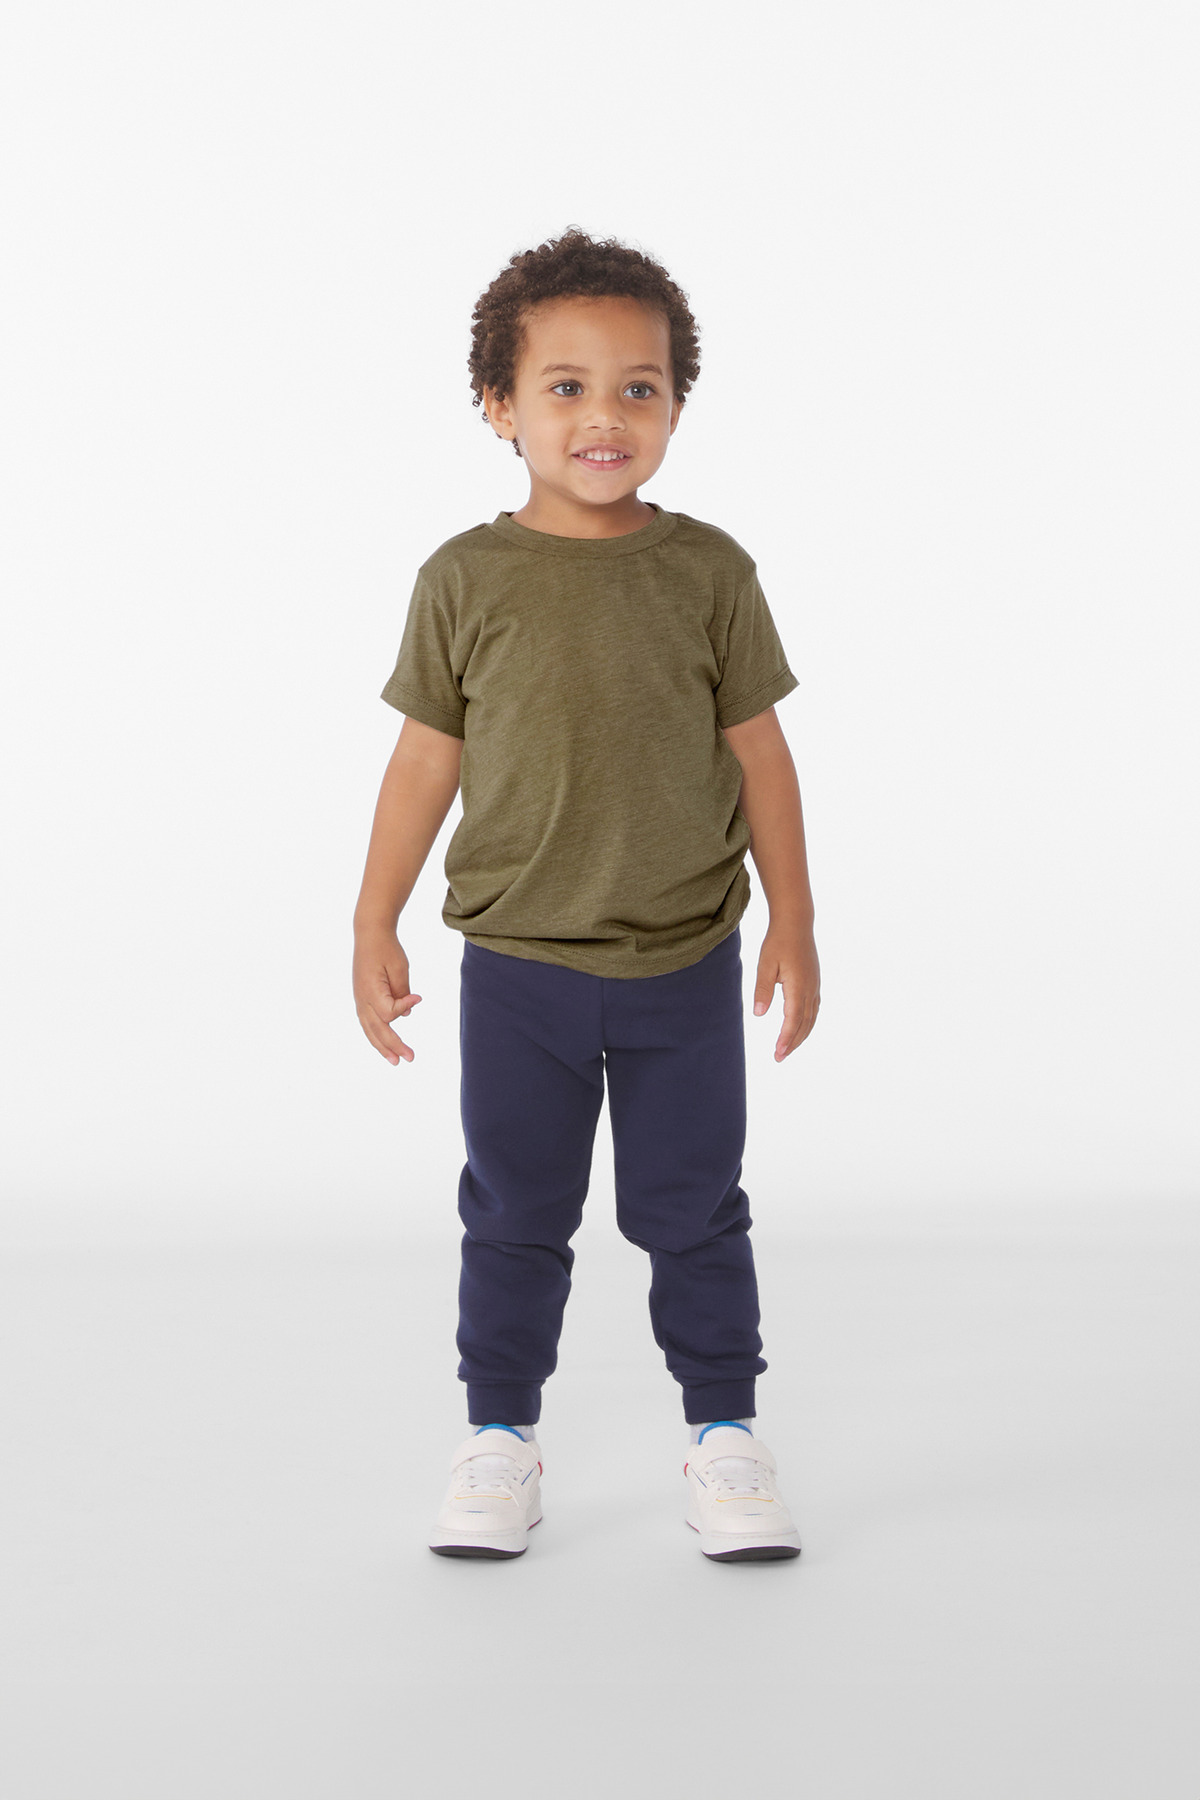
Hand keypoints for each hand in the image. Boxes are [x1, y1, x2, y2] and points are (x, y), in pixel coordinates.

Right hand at [353, 930, 422, 1064]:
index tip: (417, 997)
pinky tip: (384, 1046)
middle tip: (410, 1058)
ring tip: (395, 1061)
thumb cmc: (387, 949)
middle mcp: (362, 999)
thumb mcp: (399, 967)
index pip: (389, 1013)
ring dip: (383, 1047)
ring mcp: (359, 1001)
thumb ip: (402, 992)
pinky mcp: (361, 999)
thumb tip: (405, 1016)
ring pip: (370, 1030)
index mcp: (371, 991)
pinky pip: (367, 1024)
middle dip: (394, 1046)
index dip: (405, 1007)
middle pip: (379, 1030)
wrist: (370, 934)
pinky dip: (375, 1036)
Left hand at [751, 924, 819, 1060]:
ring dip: (801, 1035)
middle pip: (804, 1024)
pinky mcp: (814, 982)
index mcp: (798, 987)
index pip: (792, 1021)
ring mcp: (815, 986)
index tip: (777, 1054)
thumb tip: (759, 1014)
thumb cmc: (778, 942)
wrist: (796, 923)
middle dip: (793, 1043)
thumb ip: (762, 990)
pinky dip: (807, 1023)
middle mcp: (810, 989)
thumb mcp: (765, 965)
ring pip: (811, 1018)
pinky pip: (814, 1009)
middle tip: (780, 1057)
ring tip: (788, 1048)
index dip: (786, 1039)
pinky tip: (800, 1027)